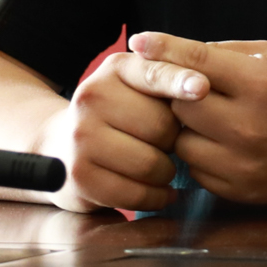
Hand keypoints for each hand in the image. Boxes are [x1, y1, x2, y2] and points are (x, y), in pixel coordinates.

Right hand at [36, 48, 207, 212]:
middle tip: (168, 144)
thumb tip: (204, 86)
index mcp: (115, 68)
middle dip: (175, 140)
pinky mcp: (80, 175)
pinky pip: (135, 193)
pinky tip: (159, 192)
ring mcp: (82, 137)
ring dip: (167, 172)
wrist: (62, 145)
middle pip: (161, 126)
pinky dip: (156, 197)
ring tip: (163, 167)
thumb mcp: (138, 84)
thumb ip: (169, 77)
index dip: (179, 81)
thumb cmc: (119, 114)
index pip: (154, 72)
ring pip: (150, 163)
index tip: (203, 88)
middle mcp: (92, 97)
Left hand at [129, 32, 266, 204]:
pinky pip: (196, 170)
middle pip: (180, 105)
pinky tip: (219, 142)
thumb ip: (224, 53)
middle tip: (185, 87)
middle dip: (177, 93)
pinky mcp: (242, 191)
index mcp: (260, 84)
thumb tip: (171, 54)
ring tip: (206, 117)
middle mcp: (250, 126)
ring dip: (185, 127)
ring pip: (181, 142)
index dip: (164, 49)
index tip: (138, 40)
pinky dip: (199, 154)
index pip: (196, 63)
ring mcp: (245, 164)